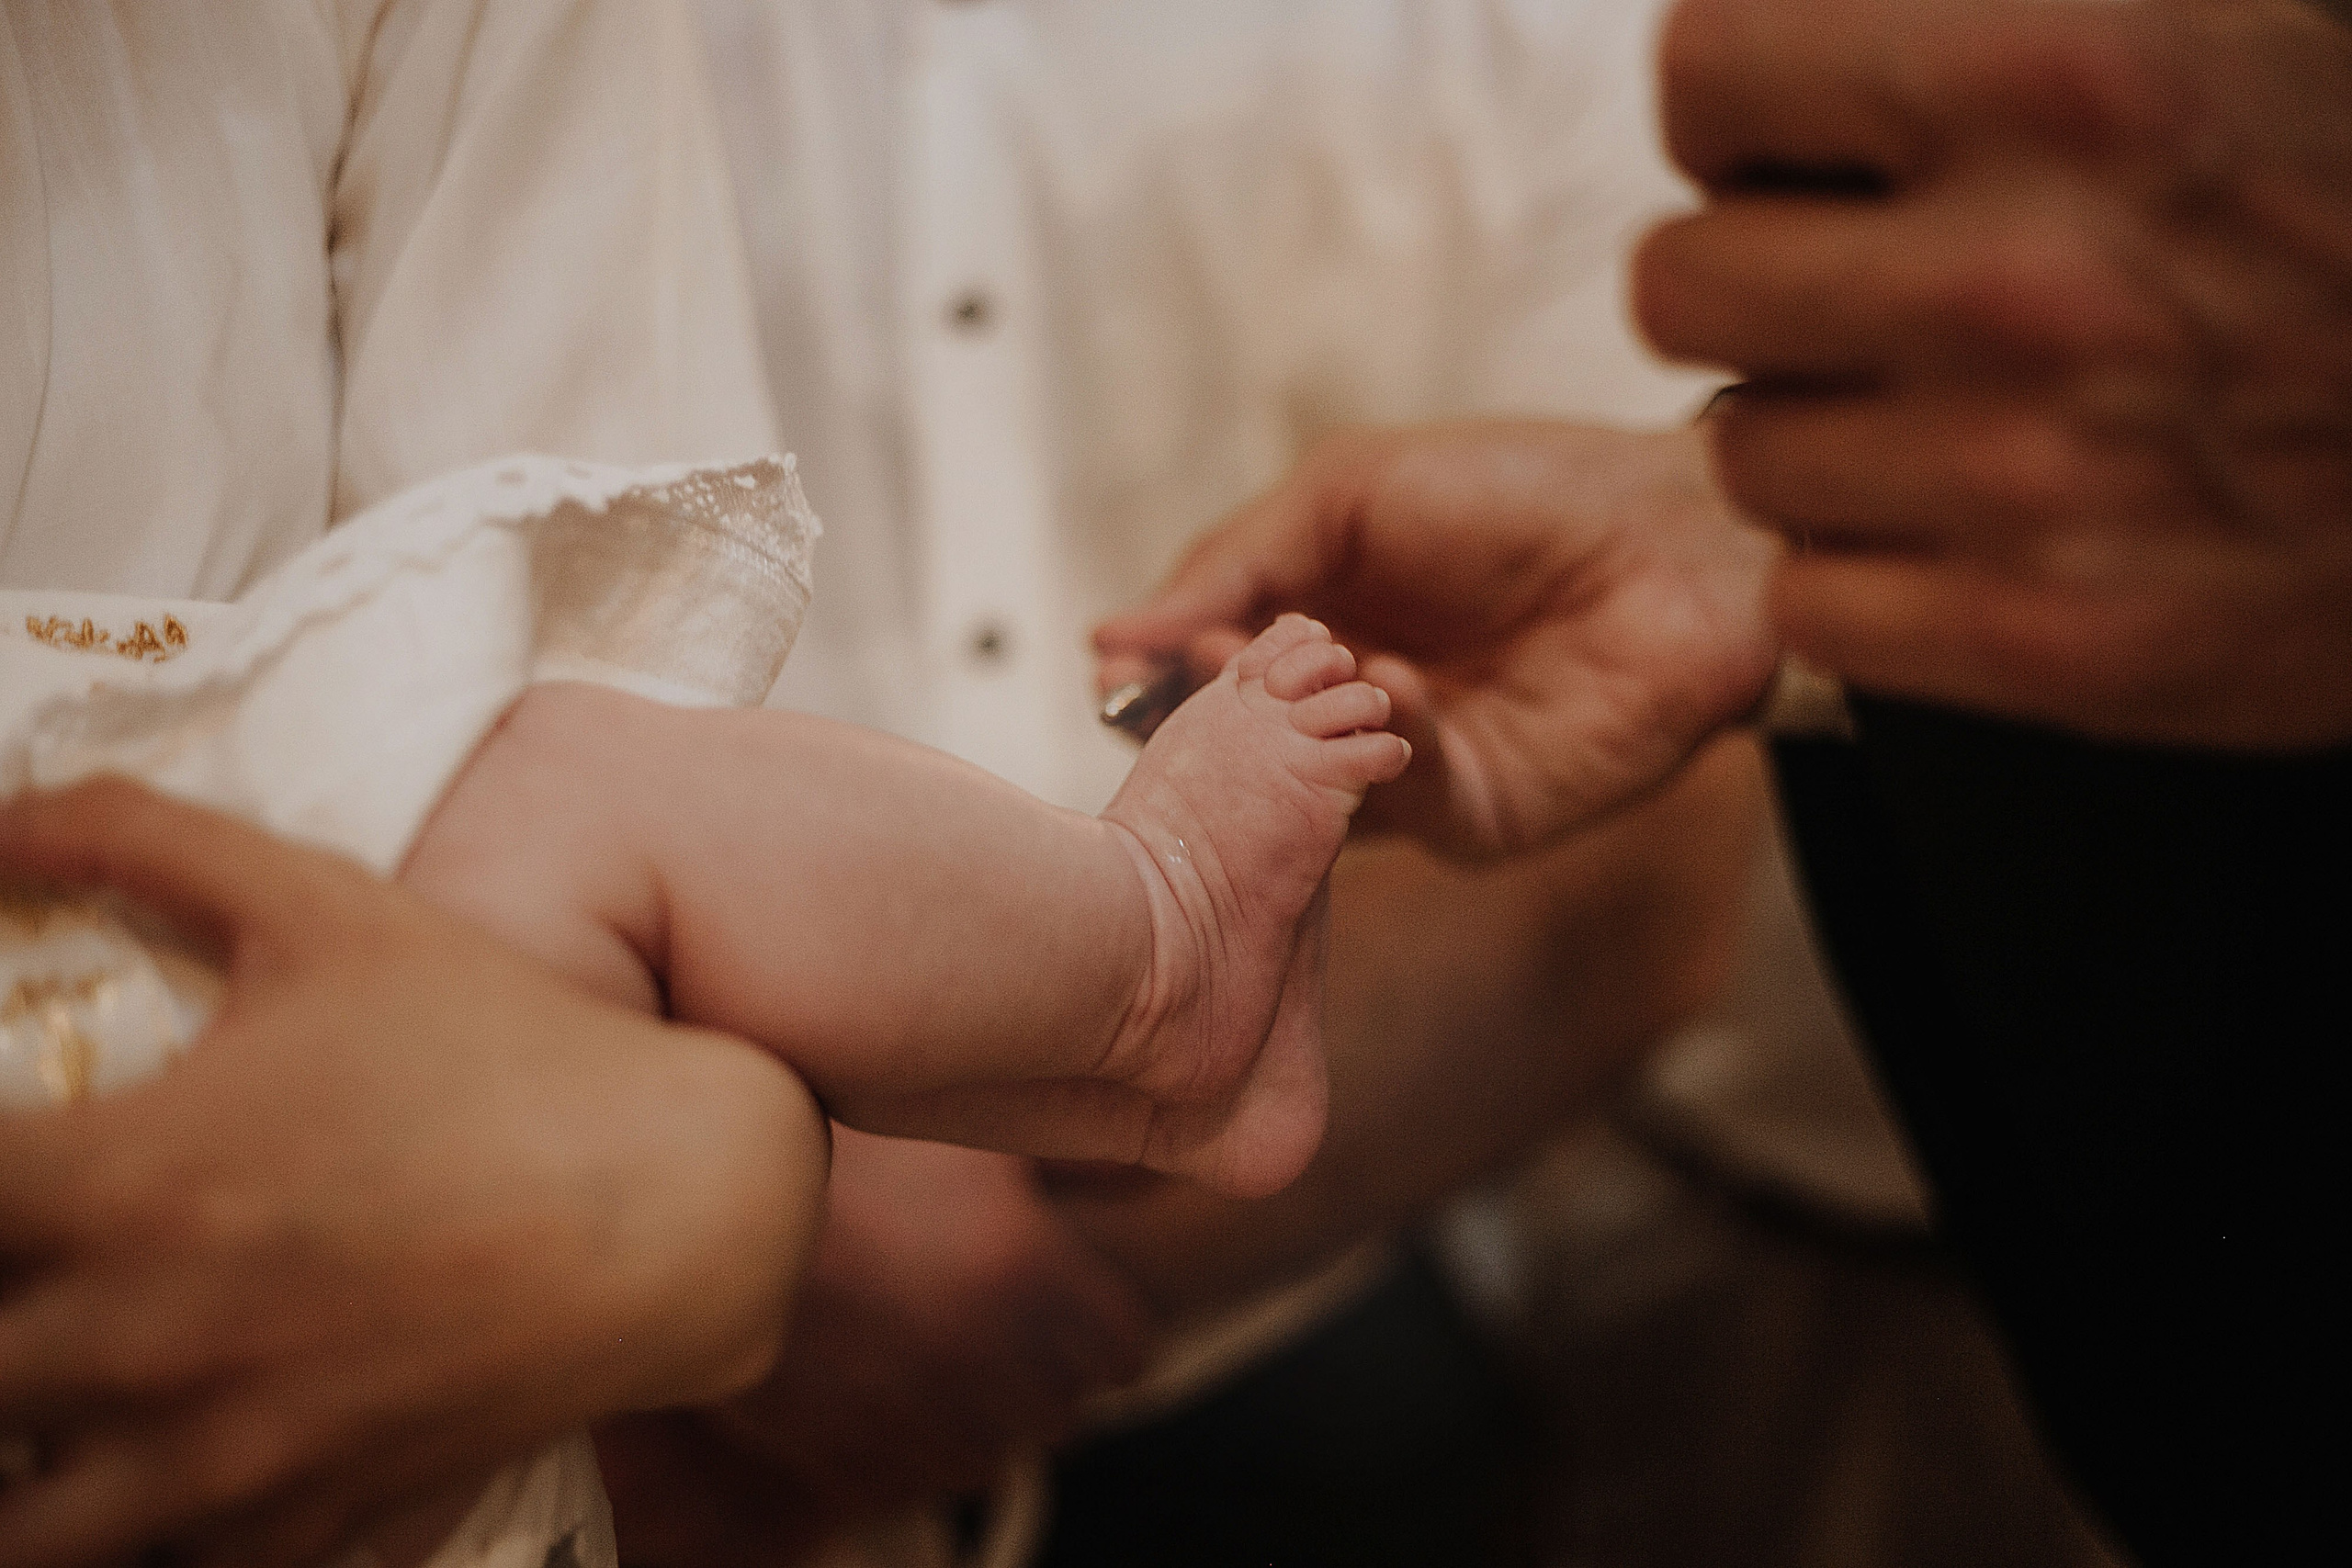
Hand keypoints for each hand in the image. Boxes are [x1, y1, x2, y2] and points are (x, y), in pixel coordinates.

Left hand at [0, 780, 826, 1567]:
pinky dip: (135, 1530)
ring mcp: (221, 1453)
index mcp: (125, 1181)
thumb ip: (142, 838)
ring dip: (21, 1459)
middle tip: (31, 1274)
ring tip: (54, 1404)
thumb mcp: (331, 907)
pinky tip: (162, 1463)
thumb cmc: (509, 1048)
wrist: (681, 1203)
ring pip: (23, 1531)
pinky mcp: (305, 1515)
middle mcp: (143, 1337)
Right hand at [600, 1132, 1148, 1564]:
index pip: (1123, 1350)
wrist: (689, 1196)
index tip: (1079, 1303)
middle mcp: (976, 1358)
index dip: (1102, 1325)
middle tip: (998, 1319)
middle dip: (1042, 1370)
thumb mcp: (967, 1136)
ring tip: (932, 1347)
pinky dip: (901, 1444)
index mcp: (1020, 1273)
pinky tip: (875, 1378)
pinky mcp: (834, 1457)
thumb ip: (1069, 1163)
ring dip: (975, 1413)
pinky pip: (904, 1480)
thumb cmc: (838, 1150)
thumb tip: (1149, 1168)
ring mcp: (903, 1417)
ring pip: (986, 1453)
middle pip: (1062, 1411)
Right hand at [1095, 422, 1779, 857]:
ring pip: (1305, 791)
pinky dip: (1387, 743)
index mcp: (1311, 627)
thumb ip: (1235, 563)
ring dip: (1294, 732)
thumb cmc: (1523, 490)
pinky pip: (1402, 802)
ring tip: (1305, 664)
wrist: (1681, 533)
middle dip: (1210, 715)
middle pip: (1240, 749)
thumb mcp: (1349, 493)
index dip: (1158, 671)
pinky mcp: (1478, 817)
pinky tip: (1399, 682)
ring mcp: (1407, 771)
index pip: (1201, 673)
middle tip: (1198, 675)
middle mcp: (1346, 708)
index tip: (1117, 663)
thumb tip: (1111, 636)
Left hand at [1639, 0, 2351, 748]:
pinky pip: (1806, 598)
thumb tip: (1746, 78)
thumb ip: (1954, 36)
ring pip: (1741, 450)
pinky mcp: (2043, 641)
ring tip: (1960, 413)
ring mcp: (2027, 475)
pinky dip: (1866, 574)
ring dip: (1822, 434)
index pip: (1707, 75)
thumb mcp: (2180, 34)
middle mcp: (2024, 274)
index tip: (1808, 158)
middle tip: (1874, 299)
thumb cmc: (2335, 218)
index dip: (1747, 123)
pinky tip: (1974, 528)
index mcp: (2060, 70)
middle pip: (1680, 285)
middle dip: (1761, 287)